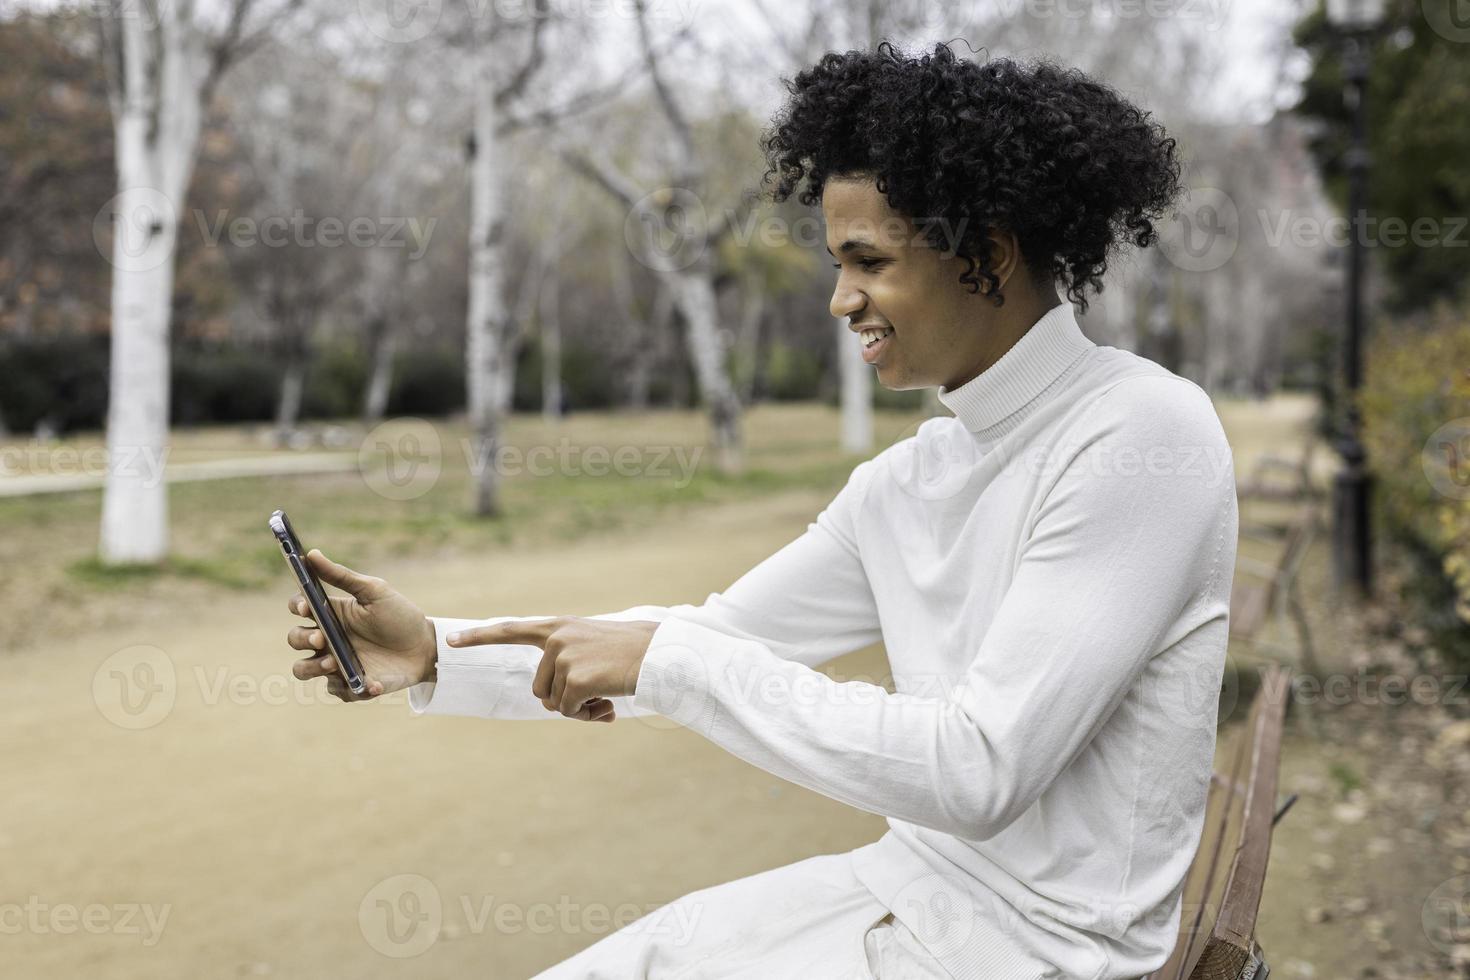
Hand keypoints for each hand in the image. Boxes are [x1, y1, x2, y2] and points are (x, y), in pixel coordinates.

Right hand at [283, 549, 436, 701]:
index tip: (306, 607)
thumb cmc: (399, 616)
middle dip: (301, 639)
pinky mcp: (350, 685)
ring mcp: (336, 663)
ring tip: (334, 663)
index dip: (297, 606)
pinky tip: (374, 683)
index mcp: (331, 614)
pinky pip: (337, 691)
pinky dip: (353, 688)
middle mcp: (328, 639)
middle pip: (295, 639)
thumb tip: (311, 554)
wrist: (425, 647)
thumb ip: (342, 576)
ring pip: (303, 669)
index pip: (299, 608)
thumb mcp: (375, 592)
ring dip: (312, 667)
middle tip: (321, 640)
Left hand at [444, 617, 660, 721]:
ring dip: (579, 709)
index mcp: (559, 627)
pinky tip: (609, 702)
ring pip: (554, 703)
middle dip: (564, 700)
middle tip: (596, 697)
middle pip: (538, 689)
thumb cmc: (632, 654)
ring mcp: (564, 656)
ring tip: (606, 696)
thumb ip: (569, 663)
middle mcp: (556, 638)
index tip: (450, 643)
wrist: (662, 654)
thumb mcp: (594, 648)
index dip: (479, 638)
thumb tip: (556, 705)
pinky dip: (588, 714)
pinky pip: (569, 711)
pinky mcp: (576, 678)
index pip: (510, 629)